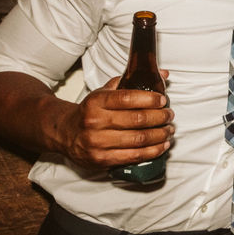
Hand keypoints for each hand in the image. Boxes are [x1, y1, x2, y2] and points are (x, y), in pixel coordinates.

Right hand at [59, 74, 173, 168]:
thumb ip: (131, 82)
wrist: (64, 133)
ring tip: (169, 130)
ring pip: (139, 139)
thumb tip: (162, 74)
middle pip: (138, 120)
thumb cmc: (90, 111)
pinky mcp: (101, 159)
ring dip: (160, 135)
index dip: (150, 99)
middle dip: (160, 117)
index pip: (128, 98)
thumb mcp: (104, 92)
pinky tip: (162, 145)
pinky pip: (134, 156)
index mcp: (96, 102)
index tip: (163, 100)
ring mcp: (97, 142)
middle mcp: (95, 121)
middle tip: (169, 115)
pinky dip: (153, 151)